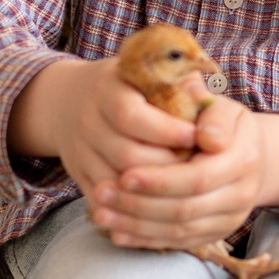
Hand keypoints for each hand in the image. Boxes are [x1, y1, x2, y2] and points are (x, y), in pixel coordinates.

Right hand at [9, 54, 199, 199]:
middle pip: (125, 155)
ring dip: (152, 189)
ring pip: (115, 182)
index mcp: (105, 90)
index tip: (196, 136)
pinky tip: (160, 203)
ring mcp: (78, 151)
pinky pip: (103, 200)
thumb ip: (180, 82)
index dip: (166, 130)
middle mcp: (86, 121)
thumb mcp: (150, 72)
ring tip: (183, 185)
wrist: (70, 100)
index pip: (131, 116)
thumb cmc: (128, 86)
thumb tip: (208, 100)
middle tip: (196, 167)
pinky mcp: (77, 175)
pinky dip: (131, 205)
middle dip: (166, 165)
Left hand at [92, 98, 273, 250]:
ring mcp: (230, 219)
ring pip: (178, 230)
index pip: (198, 177)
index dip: (160, 180)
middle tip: (101, 193)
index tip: (124, 174)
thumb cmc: (223, 124)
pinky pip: (177, 243)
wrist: (251, 153)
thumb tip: (206, 134)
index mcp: (244, 159)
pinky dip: (145, 240)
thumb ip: (208, 110)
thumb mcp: (220, 108)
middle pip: (185, 208)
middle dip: (139, 204)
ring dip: (135, 225)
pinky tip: (117, 233)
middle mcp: (242, 194)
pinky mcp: (215, 234)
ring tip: (101, 214)